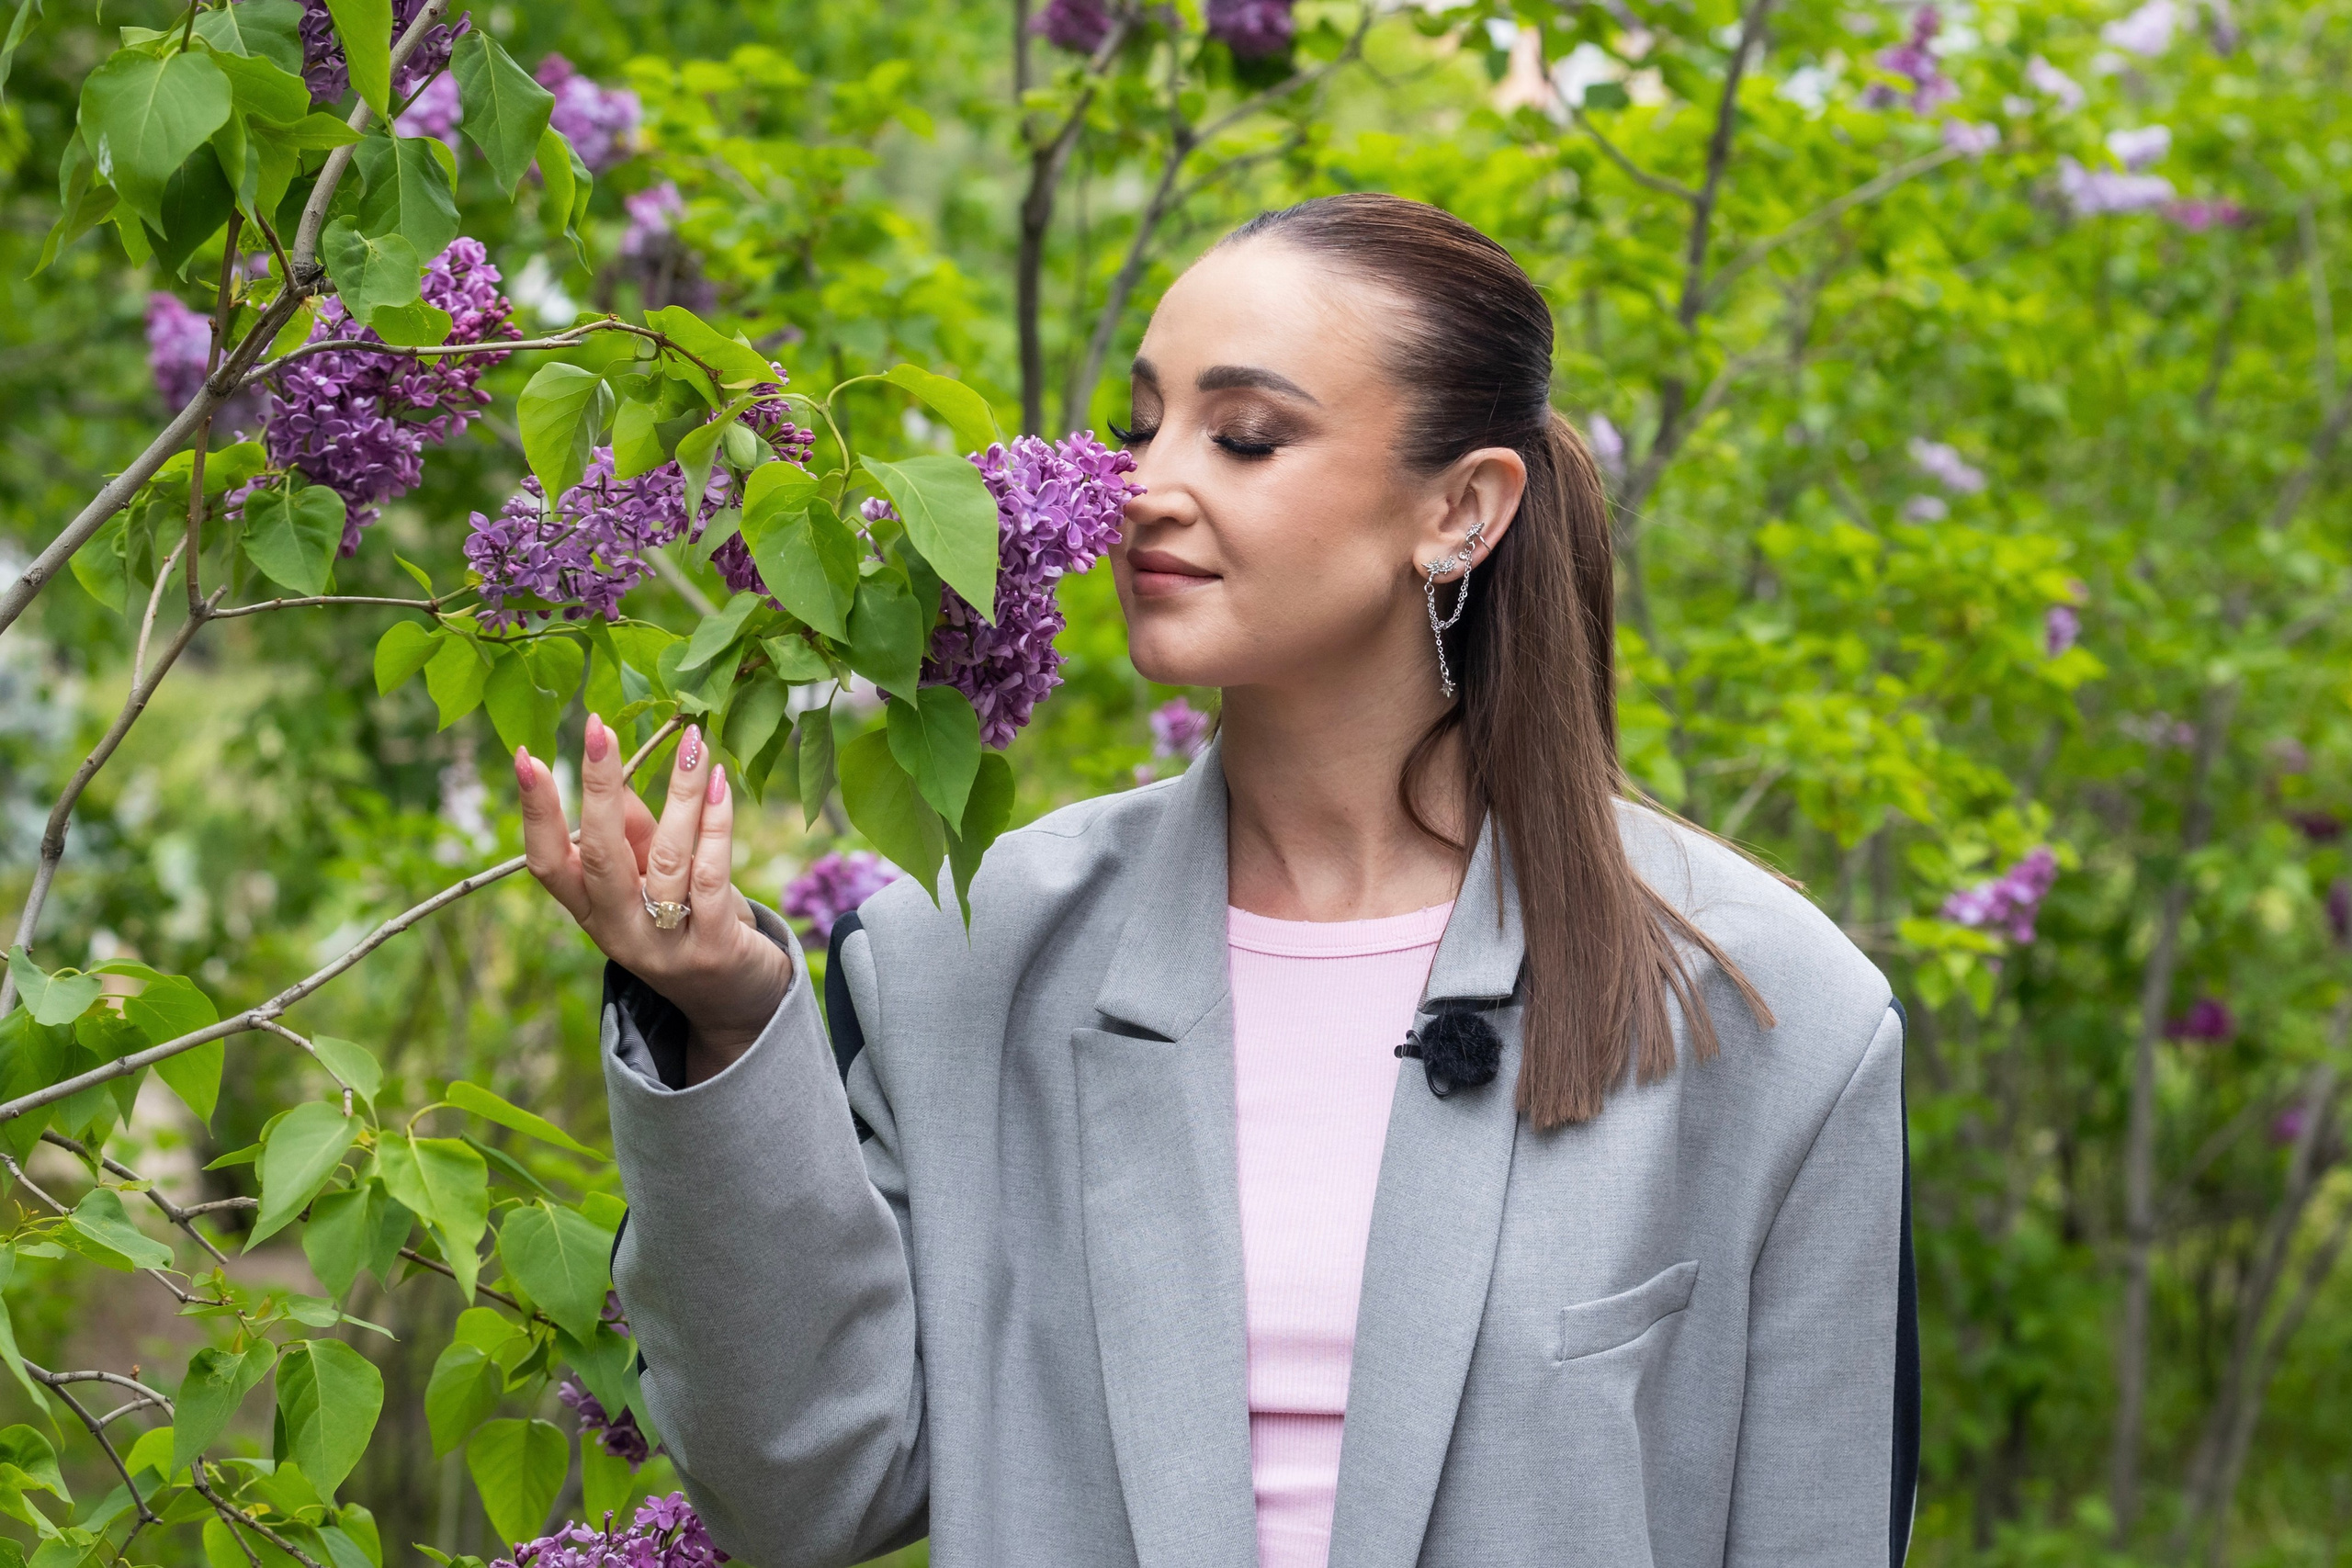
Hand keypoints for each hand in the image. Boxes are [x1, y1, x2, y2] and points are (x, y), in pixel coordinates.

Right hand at [517, 715, 792, 1079]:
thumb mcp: (652, 882)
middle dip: (597, 788)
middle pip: (600, 855)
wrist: (736, 1004)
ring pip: (666, 859)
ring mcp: (665, 945)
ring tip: (691, 743)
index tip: (526, 756)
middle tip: (597, 729)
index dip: (535, 812)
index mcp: (591, 913)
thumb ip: (636, 835)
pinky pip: (712, 877)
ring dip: (679, 794)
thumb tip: (617, 776)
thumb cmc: (688, 924)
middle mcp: (619, 932)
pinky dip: (716, 826)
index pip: (547, 862)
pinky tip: (719, 784)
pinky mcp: (713, 948)